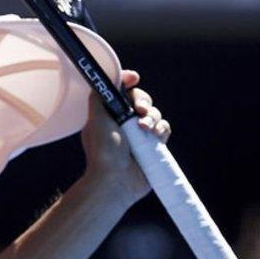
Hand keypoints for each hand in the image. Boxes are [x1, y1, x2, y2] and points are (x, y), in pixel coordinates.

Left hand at [79, 70, 170, 201]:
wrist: (117, 180)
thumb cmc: (103, 151)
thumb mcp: (95, 120)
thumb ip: (98, 98)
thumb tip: (103, 79)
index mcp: (109, 115)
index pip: (121, 91)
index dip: (128, 82)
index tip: (134, 77)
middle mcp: (124, 123)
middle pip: (141, 99)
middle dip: (143, 101)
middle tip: (139, 110)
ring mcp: (140, 134)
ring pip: (154, 113)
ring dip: (152, 117)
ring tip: (144, 129)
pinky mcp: (153, 145)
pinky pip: (164, 128)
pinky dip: (161, 129)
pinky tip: (155, 135)